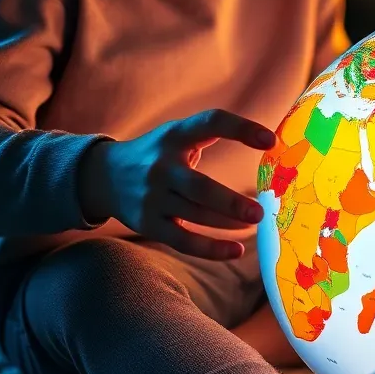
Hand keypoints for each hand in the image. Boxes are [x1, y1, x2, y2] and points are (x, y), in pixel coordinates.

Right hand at [77, 110, 275, 258]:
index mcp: (175, 136)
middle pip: (199, 187)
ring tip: (254, 225)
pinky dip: (211, 249)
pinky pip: (183, 241)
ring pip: (195, 216)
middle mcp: (161, 167)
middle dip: (230, 202)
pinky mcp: (148, 224)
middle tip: (259, 212)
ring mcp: (152, 198)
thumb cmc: (158, 154)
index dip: (241, 128)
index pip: (210, 123)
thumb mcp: (177, 134)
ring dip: (227, 224)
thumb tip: (269, 144)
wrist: (104, 176)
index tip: (271, 140)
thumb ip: (211, 133)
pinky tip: (236, 250)